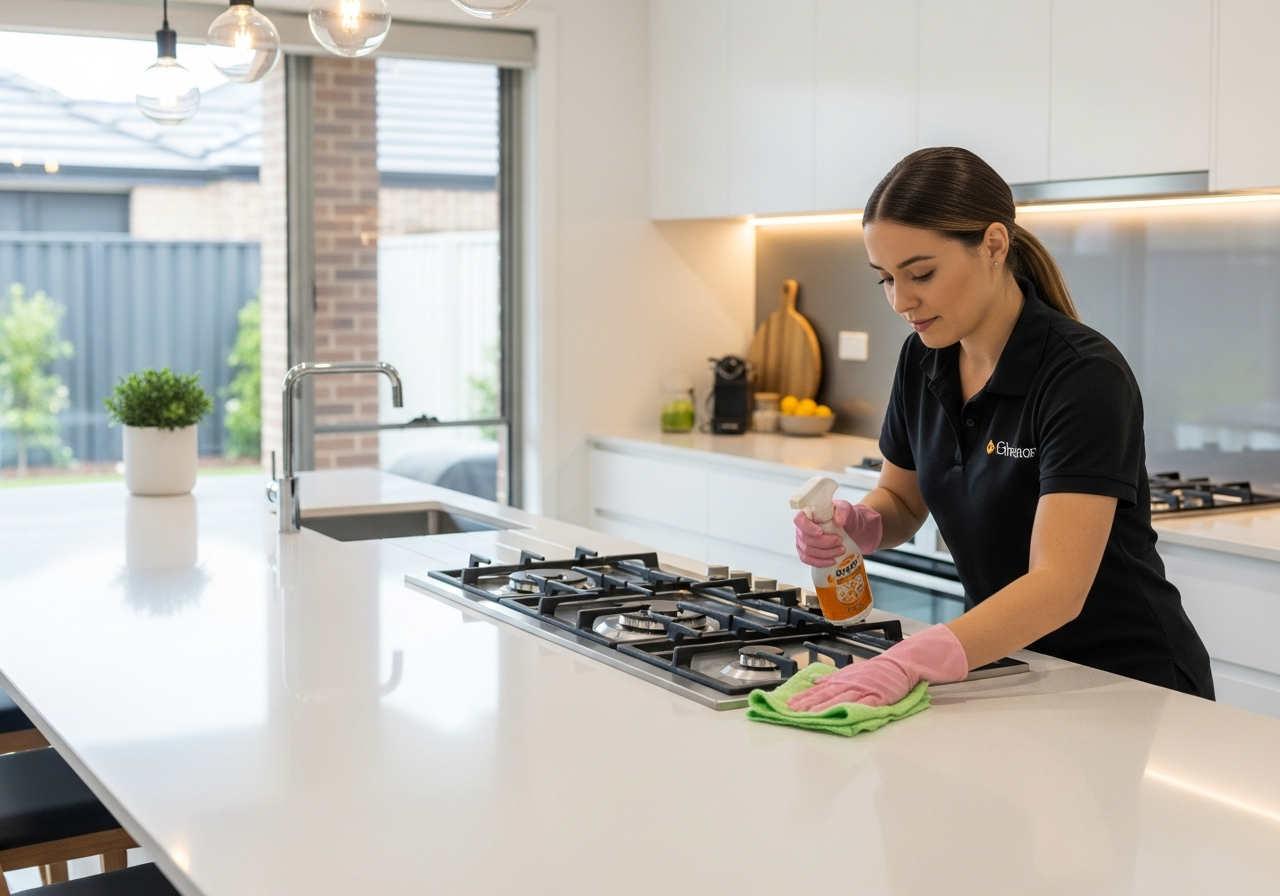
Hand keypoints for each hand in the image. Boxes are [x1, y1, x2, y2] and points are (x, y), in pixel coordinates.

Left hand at [786, 624, 968, 709]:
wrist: (901, 665)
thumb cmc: (876, 671)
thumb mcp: (851, 671)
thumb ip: (832, 678)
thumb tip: (814, 680)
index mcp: (843, 679)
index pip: (818, 689)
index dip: (802, 697)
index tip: (787, 704)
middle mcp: (849, 684)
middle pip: (824, 695)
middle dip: (807, 704)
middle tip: (791, 711)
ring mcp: (863, 690)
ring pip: (839, 700)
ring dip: (823, 707)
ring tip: (808, 714)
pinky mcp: (877, 697)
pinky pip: (862, 705)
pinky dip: (851, 710)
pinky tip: (841, 714)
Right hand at [792, 500, 883, 565]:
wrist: (850, 529)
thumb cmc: (844, 517)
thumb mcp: (846, 509)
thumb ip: (842, 511)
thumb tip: (838, 521)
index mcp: (808, 514)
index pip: (800, 520)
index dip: (808, 527)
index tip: (820, 532)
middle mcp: (802, 528)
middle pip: (806, 539)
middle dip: (824, 543)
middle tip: (840, 541)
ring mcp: (802, 541)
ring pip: (808, 551)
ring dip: (825, 553)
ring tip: (841, 550)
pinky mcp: (806, 553)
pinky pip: (808, 560)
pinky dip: (820, 562)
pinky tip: (832, 561)